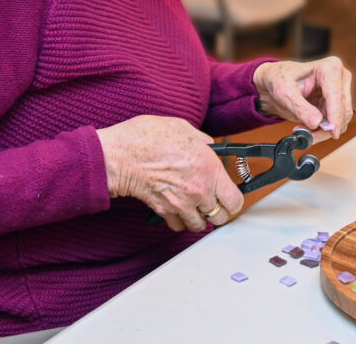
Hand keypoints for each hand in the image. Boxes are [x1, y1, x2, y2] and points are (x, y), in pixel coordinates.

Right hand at [96, 115, 241, 231]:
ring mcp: (182, 204)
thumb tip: (209, 146)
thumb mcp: (184, 128)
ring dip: (198, 217)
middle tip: (211, 202)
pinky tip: (177, 209)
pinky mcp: (164, 212)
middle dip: (217, 211)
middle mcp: (200, 190)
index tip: (228, 196)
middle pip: (220, 217)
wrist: (120, 155)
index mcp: (210, 168)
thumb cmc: (148, 138)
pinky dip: (179, 221)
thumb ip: (203, 141)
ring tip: (193, 206)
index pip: (235, 200)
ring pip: (199, 225)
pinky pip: (178, 226)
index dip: (232, 200)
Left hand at [253, 57, 352, 141]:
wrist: (275, 80)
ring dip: (324, 131)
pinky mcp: (335, 104)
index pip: (336, 95)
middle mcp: (339, 78)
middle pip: (343, 109)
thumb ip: (301, 108)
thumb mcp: (285, 93)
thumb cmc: (279, 78)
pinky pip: (335, 123)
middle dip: (327, 127)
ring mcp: (340, 91)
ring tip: (302, 131)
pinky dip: (323, 131)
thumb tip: (316, 123)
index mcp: (329, 67)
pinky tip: (308, 129)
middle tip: (308, 135)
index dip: (336, 115)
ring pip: (341, 119)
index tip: (333, 132)